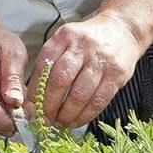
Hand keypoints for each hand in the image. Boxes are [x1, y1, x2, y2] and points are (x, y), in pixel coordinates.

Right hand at [0, 28, 27, 135]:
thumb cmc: (0, 45)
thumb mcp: (13, 54)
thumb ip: (13, 78)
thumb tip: (15, 102)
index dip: (2, 118)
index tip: (23, 120)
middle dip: (9, 123)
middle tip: (30, 117)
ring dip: (8, 122)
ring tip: (25, 110)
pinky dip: (6, 119)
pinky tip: (17, 109)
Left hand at [25, 12, 142, 129]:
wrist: (122, 30)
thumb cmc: (88, 41)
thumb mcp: (67, 41)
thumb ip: (52, 63)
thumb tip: (34, 98)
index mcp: (65, 36)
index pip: (44, 65)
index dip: (35, 90)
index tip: (31, 107)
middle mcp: (83, 46)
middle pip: (60, 80)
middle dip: (50, 105)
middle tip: (45, 119)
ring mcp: (101, 59)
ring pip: (79, 94)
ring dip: (67, 114)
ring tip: (61, 122)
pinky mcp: (117, 73)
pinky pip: (98, 100)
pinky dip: (86, 115)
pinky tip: (78, 120)